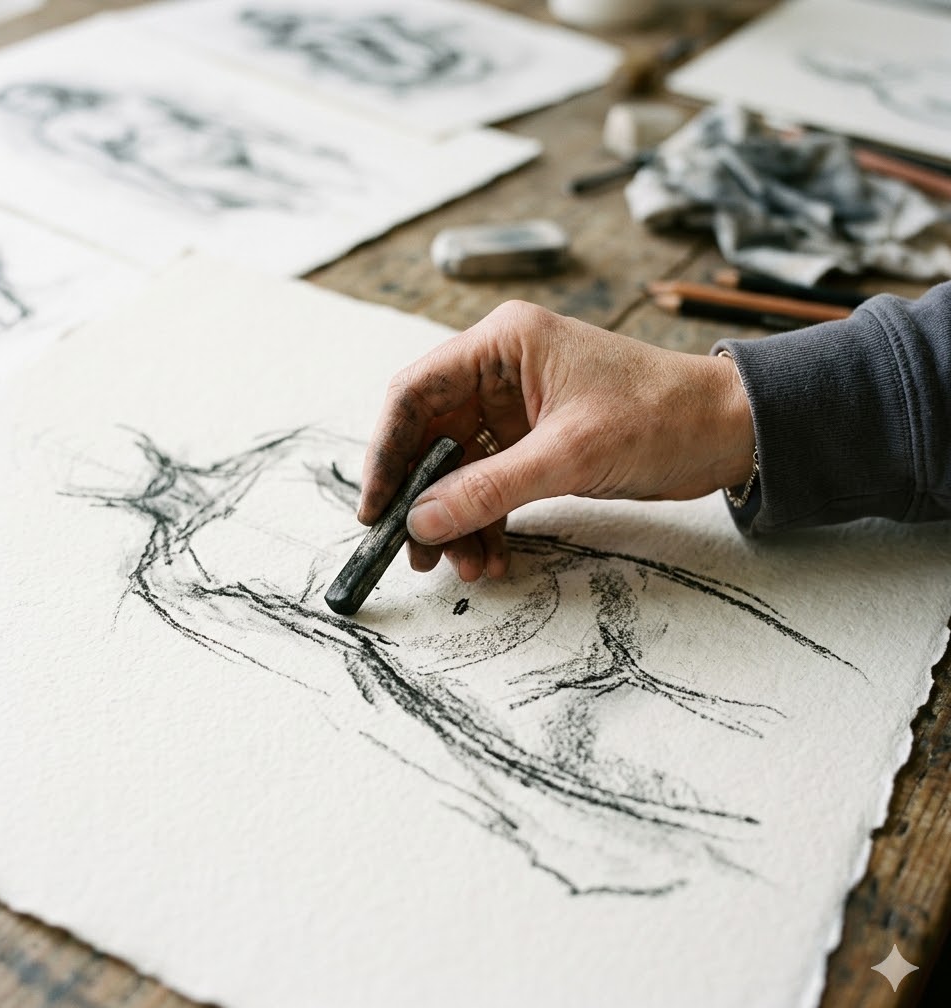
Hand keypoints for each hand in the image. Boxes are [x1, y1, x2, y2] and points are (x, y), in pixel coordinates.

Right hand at [358, 300, 754, 581]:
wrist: (727, 431)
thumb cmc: (660, 416)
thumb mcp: (569, 455)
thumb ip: (489, 488)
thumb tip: (421, 522)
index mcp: (502, 344)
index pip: (415, 393)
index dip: (387, 452)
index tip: (377, 507)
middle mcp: (500, 370)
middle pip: (431, 436)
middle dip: (424, 498)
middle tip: (416, 551)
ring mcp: (516, 407)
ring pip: (459, 468)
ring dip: (457, 519)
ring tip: (464, 566)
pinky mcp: (534, 441)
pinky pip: (491, 483)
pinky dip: (487, 520)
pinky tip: (490, 556)